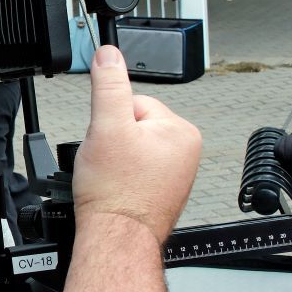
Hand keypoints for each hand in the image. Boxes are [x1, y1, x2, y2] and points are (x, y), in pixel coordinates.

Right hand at [70, 45, 201, 244]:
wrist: (116, 237)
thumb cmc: (116, 192)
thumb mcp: (106, 126)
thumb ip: (109, 85)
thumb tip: (108, 54)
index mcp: (182, 132)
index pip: (134, 104)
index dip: (110, 122)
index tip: (108, 145)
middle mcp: (185, 152)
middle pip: (131, 125)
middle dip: (112, 142)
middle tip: (108, 165)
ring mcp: (175, 174)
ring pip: (130, 149)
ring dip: (114, 161)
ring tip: (112, 180)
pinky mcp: (162, 191)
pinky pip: (134, 170)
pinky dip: (121, 178)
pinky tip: (117, 190)